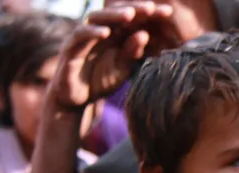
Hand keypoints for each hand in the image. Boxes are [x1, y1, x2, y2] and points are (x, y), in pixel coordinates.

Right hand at [49, 2, 178, 110]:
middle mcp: (100, 30)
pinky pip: (80, 35)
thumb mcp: (122, 67)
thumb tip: (145, 34)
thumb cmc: (101, 79)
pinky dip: (92, 32)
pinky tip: (105, 32)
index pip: (132, 20)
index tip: (168, 13)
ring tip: (130, 14)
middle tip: (151, 8)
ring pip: (97, 18)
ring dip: (113, 15)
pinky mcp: (70, 47)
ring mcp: (84, 37)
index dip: (149, 15)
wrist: (77, 98)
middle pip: (116, 13)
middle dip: (134, 9)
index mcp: (115, 34)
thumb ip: (132, 52)